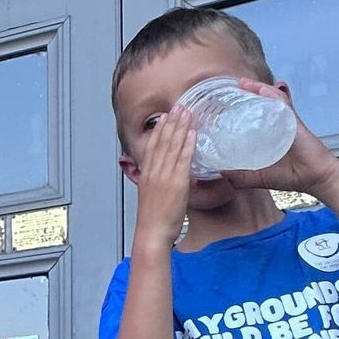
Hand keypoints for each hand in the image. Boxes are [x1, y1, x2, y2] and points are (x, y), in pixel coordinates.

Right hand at [132, 111, 196, 248]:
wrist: (152, 233)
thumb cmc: (153, 220)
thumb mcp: (152, 197)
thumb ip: (159, 182)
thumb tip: (169, 175)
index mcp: (146, 174)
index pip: (152, 146)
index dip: (159, 129)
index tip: (165, 116)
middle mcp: (154, 172)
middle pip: (162, 141)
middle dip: (171, 122)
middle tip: (179, 106)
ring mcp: (164, 176)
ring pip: (172, 146)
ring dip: (181, 128)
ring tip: (187, 113)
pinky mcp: (177, 183)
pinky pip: (183, 159)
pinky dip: (187, 145)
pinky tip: (192, 134)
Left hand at [204, 87, 338, 197]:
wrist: (315, 178)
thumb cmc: (290, 176)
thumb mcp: (258, 177)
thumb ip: (240, 177)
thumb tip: (220, 172)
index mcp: (268, 134)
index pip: (255, 115)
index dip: (242, 106)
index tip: (225, 102)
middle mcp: (277, 124)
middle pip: (262, 103)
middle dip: (248, 93)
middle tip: (232, 88)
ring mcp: (286, 120)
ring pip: (271, 98)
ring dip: (258, 88)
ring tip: (243, 83)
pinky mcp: (294, 121)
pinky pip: (282, 103)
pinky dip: (271, 94)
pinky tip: (260, 89)